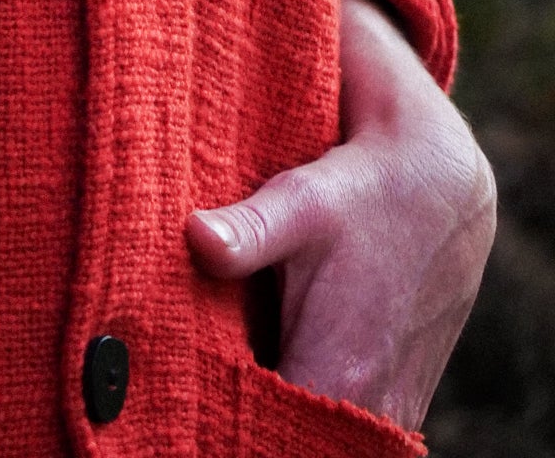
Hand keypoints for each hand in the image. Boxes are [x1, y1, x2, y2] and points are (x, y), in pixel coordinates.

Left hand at [185, 0, 495, 431]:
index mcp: (336, 374)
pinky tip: (272, 369)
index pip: (261, 437)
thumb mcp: (300, 203)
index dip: (219, 424)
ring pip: (318, 434)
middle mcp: (371, 408)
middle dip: (244, 419)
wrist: (440, 188)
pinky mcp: (400, 397)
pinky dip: (308, 404)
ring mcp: (391, 408)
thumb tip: (195, 236)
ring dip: (277, 412)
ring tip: (227, 375)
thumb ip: (248, 231)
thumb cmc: (362, 195)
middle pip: (288, 439)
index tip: (181, 400)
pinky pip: (345, 422)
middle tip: (195, 382)